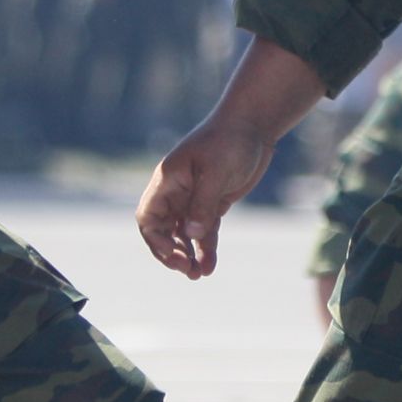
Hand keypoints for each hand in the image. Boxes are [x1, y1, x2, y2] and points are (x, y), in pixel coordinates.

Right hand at [136, 118, 274, 279]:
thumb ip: (202, 203)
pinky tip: (210, 266)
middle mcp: (176, 192)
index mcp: (168, 181)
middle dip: (171, 253)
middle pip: (163, 231)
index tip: (173, 255)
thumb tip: (189, 235)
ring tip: (199, 275)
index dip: (155, 240)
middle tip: (187, 270)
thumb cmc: (229, 140)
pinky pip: (204, 231)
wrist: (253, 126)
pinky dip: (206, 249)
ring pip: (184, 235)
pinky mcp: (213, 203)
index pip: (148, 217)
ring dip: (188, 255)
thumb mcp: (216, 171)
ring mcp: (194, 198)